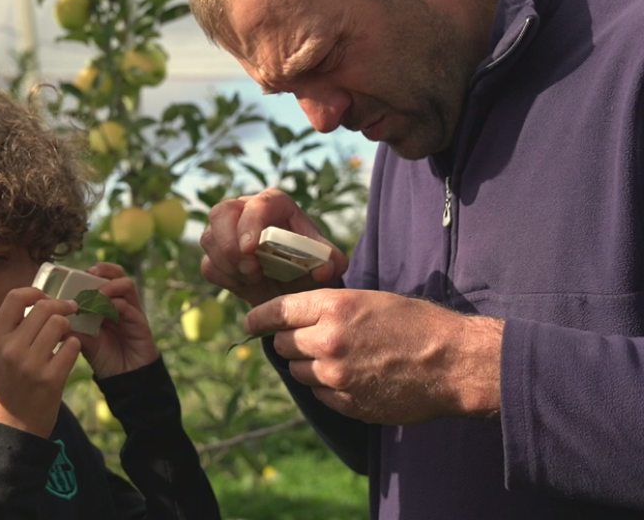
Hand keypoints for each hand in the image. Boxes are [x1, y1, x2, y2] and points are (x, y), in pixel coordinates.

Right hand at [0, 287, 80, 437]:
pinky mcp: (51, 379)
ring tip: (64, 336)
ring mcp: (31, 365)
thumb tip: (39, 299)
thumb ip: (13, 329)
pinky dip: (73, 346)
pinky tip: (67, 353)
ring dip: (67, 327)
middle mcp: (10, 350)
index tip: (45, 297)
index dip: (35, 291)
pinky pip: (72, 346)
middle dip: (60, 307)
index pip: (15, 297)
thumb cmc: (7, 387)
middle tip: (69, 311)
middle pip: (44, 307)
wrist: (12, 430)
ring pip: (60, 324)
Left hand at [77, 262, 159, 378]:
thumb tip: (53, 321)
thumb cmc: (105, 358)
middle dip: (104, 270)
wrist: (125, 379)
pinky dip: (114, 305)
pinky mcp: (140, 323)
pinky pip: (129, 307)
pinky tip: (102, 312)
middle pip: (118, 274)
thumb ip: (74, 329)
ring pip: (126, 285)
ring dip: (108, 287)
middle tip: (89, 274)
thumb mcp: (85, 342)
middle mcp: (122, 303)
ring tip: (95, 296)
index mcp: (108, 304)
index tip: (76, 275)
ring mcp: (132, 312)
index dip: (92, 272)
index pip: (104, 277)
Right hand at [200, 188, 347, 306]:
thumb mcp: (324, 260)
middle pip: (221, 213)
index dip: (250, 224)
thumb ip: (330, 260)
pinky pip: (208, 264)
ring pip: (209, 239)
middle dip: (230, 244)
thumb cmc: (308, 262)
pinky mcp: (215, 254)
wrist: (292, 284)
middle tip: (250, 271)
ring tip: (254, 279)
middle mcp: (244, 211)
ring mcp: (225, 231)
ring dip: (228, 264)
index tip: (251, 250)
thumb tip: (323, 267)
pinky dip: (225, 278)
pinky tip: (244, 284)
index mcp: (274, 205)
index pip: (258, 205)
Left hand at [246, 289, 502, 424]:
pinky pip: (319, 394)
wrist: (452, 363)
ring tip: (336, 358)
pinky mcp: (347, 403)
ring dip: (307, 364)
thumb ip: (329, 308)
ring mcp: (335, 376)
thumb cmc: (416, 323)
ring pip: (298, 371)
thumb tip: (297, 317)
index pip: (276, 311)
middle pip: (283, 344)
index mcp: (333, 307)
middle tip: (308, 338)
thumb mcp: (370, 300)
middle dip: (290, 341)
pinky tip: (351, 377)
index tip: (249, 322)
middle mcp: (327, 341)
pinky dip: (326, 386)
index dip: (259, 317)